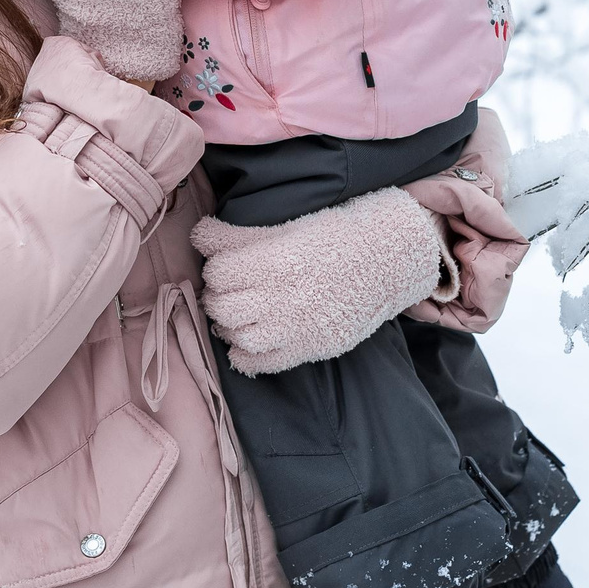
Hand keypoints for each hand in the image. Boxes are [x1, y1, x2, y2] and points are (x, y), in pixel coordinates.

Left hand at [193, 187, 452, 374]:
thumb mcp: (289, 225)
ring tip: (236, 310)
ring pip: (237, 336)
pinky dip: (244, 353)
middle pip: (223, 305)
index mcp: (279, 259)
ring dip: (228, 322)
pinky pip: (260, 362)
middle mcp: (286, 297)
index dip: (216, 264)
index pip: (219, 270)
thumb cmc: (336, 235)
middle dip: (217, 294)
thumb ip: (241, 235)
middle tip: (228, 286)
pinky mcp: (310, 348)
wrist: (388, 259)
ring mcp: (298, 328)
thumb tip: (200, 236)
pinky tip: (248, 336)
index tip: (223, 259)